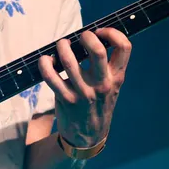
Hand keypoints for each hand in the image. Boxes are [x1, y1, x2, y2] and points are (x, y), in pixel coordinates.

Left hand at [38, 28, 131, 147]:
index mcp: (116, 78)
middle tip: (80, 37)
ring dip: (62, 46)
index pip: (124, 47)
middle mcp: (102, 84)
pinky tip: (46, 60)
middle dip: (86, 36)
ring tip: (62, 45)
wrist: (89, 137)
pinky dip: (45, 64)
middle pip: (97, 50)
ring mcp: (83, 92)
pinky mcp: (66, 99)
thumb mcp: (112, 87)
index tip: (101, 32)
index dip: (112, 33)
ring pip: (69, 60)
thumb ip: (107, 67)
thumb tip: (91, 38)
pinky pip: (51, 76)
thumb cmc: (99, 105)